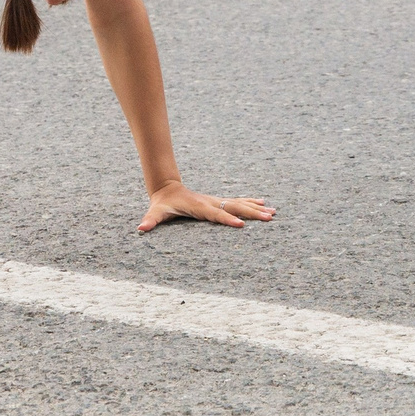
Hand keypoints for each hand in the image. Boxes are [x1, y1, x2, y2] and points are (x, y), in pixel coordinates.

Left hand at [138, 180, 274, 233]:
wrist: (166, 188)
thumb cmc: (162, 204)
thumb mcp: (155, 212)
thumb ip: (150, 220)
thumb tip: (141, 228)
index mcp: (199, 207)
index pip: (215, 214)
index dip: (227, 219)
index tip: (241, 225)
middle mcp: (211, 202)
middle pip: (234, 207)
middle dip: (252, 213)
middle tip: (269, 218)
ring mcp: (216, 200)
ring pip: (239, 203)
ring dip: (256, 208)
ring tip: (273, 212)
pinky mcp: (218, 201)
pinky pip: (237, 201)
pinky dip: (252, 202)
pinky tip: (264, 204)